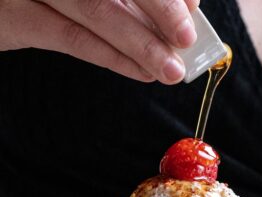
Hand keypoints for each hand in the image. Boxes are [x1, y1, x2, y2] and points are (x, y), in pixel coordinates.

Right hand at [0, 0, 199, 83]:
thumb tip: (185, 4)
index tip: (192, 6)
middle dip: (157, 9)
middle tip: (186, 38)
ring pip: (95, 9)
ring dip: (140, 44)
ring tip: (171, 69)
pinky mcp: (11, 16)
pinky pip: (70, 38)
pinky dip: (111, 56)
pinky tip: (140, 72)